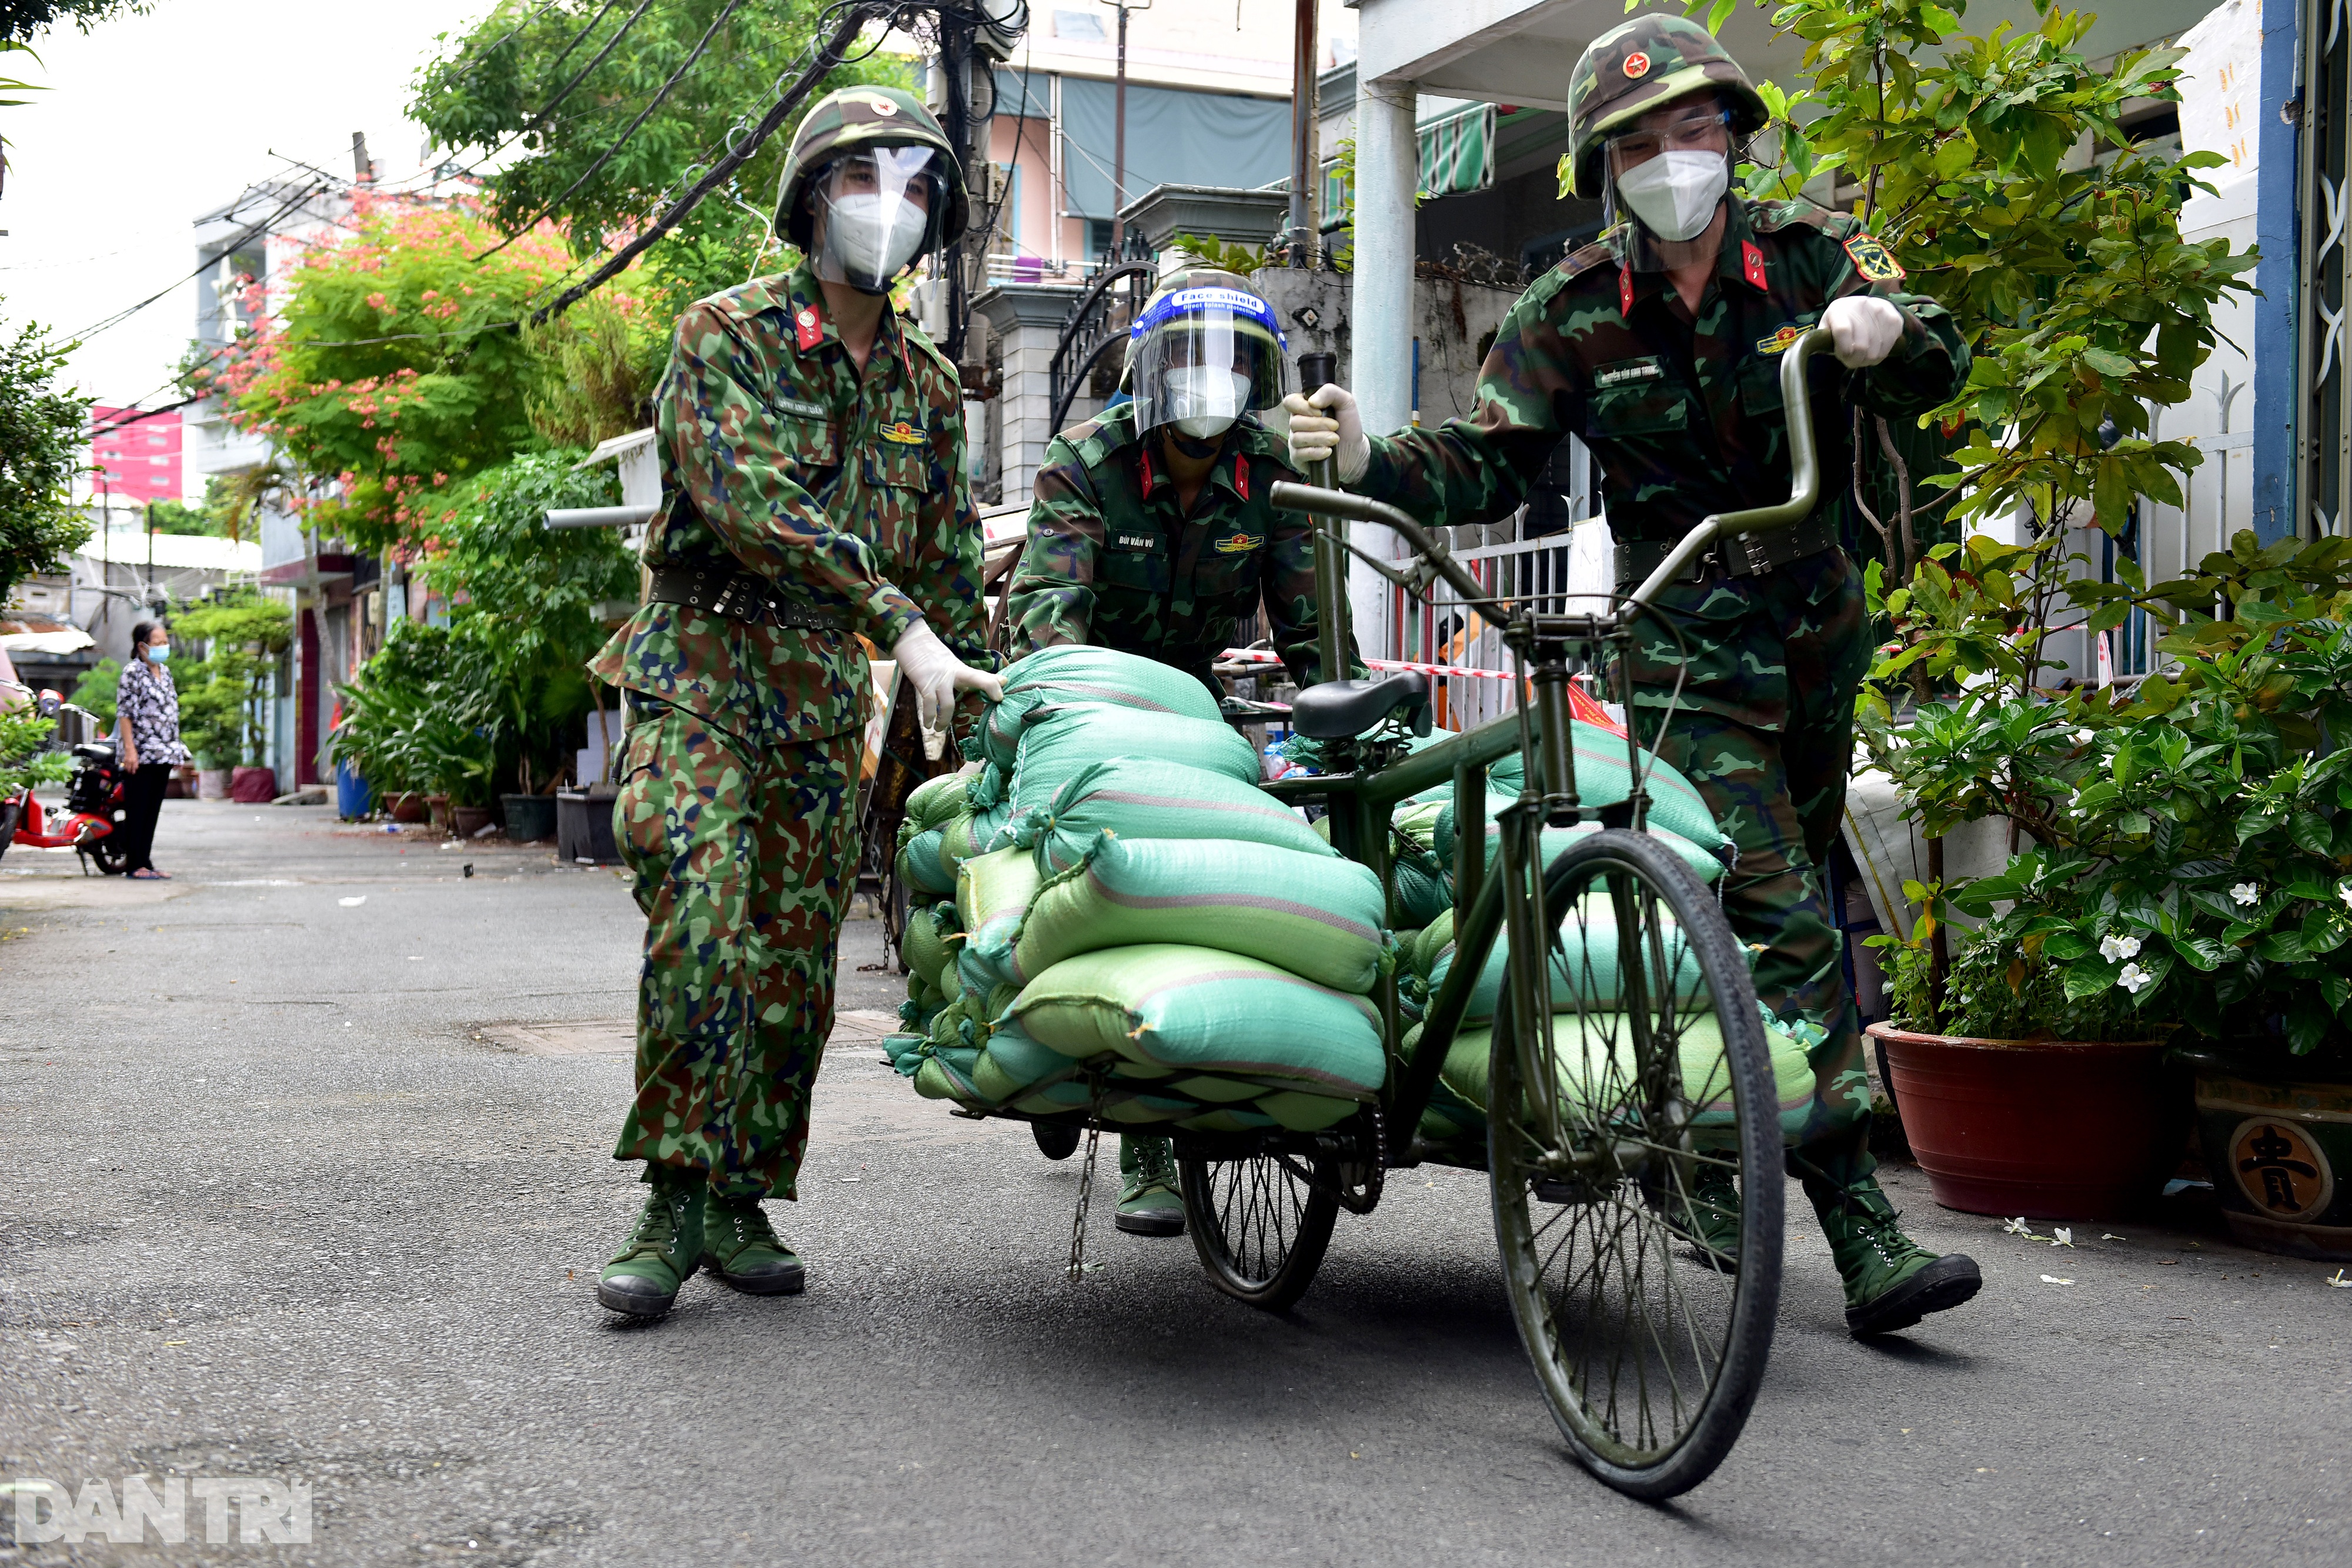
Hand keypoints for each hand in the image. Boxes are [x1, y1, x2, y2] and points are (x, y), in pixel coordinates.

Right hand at [892, 621, 1003, 735]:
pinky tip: (928, 724)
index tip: (1001, 695)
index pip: (980, 675)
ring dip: (944, 720)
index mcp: (960, 669)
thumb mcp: (951, 665)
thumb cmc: (931, 655)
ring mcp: (938, 678)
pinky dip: (928, 717)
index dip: (993, 683)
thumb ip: (964, 678)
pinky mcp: (923, 683)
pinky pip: (928, 704)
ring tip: (939, 729)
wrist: (911, 640)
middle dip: (988, 686)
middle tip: (995, 703)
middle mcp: (952, 673)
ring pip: (948, 703)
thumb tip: (977, 687)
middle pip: (975, 678)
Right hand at [1280, 383, 1368, 483]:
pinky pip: (1299, 454)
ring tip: (1334, 439)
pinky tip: (1327, 451)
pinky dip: (1316, 452)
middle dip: (1318, 424)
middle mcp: (1298, 424)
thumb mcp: (1345, 402)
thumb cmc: (1348, 426)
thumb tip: (1312, 401)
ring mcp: (1296, 442)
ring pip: (1297, 438)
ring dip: (1320, 438)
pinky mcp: (1298, 458)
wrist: (1356, 450)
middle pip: (1294, 422)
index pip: (1290, 402)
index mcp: (1305, 408)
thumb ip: (1330, 392)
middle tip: (1335, 427)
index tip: (1320, 411)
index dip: (1303, 407)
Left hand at [1823, 295, 1905, 368]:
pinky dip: (1880, 355)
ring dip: (1868, 360)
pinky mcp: (1895, 319)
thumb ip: (1824, 339)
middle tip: (1853, 360)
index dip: (1843, 350)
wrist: (1865, 306)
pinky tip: (1874, 350)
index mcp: (1839, 309)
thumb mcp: (1827, 326)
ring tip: (1863, 356)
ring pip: (1875, 351)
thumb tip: (1822, 351)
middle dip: (1855, 360)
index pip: (1842, 331)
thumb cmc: (1841, 320)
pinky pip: (1888, 347)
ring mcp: (1881, 311)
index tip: (1843, 357)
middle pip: (1861, 345)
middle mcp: (1861, 305)